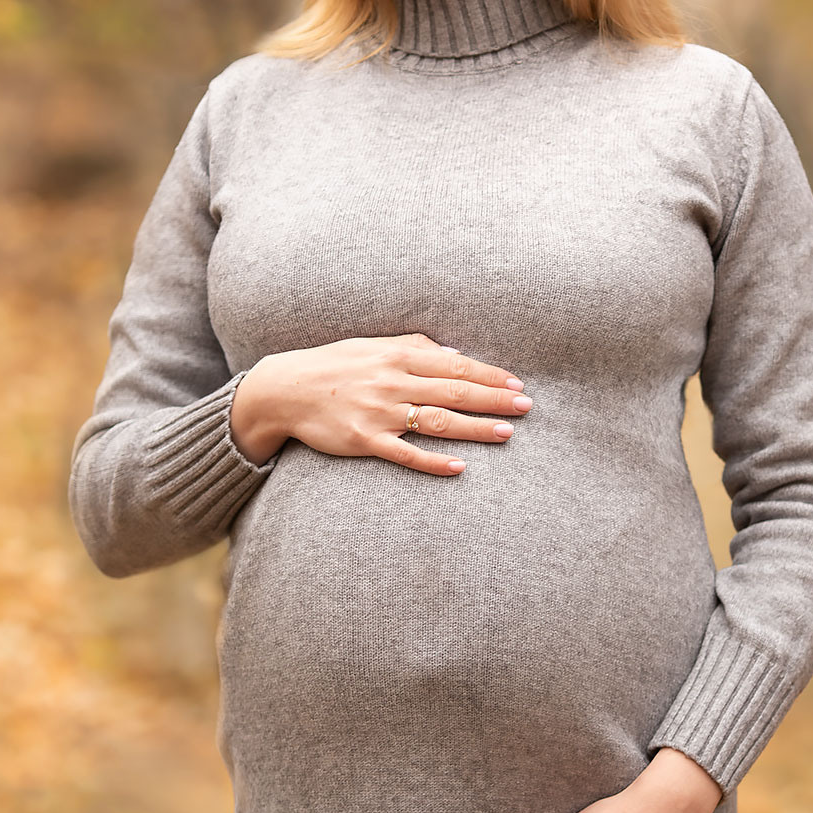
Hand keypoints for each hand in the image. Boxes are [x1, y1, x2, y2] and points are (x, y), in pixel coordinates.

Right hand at [229, 331, 532, 473]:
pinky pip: (405, 454)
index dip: (489, 375)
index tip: (517, 384)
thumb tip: (456, 356)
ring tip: (506, 434)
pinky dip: (433, 461)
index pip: (455, 366)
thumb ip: (415, 346)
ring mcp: (379, 412)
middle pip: (454, 392)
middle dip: (494, 399)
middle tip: (527, 407)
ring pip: (437, 421)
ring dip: (475, 428)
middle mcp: (392, 382)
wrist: (285, 389)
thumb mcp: (373, 345)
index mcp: (397, 355)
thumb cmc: (334, 365)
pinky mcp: (363, 440)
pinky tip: (460, 468)